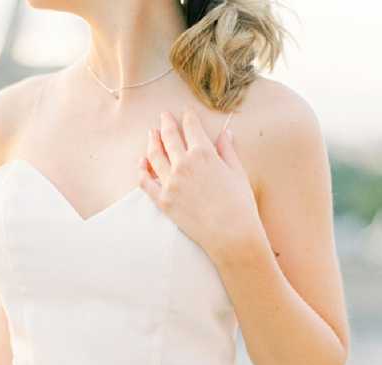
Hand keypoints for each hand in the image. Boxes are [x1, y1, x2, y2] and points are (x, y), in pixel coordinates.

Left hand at [138, 108, 260, 257]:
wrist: (231, 235)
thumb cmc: (239, 204)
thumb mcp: (237, 172)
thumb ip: (228, 151)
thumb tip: (226, 133)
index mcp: (204, 153)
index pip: (191, 127)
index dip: (188, 117)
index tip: (186, 113)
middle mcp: (183, 164)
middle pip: (169, 136)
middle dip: (166, 123)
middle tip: (163, 116)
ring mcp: (170, 182)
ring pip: (154, 155)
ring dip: (152, 141)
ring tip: (152, 134)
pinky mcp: (163, 201)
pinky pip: (145, 181)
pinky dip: (142, 169)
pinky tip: (142, 163)